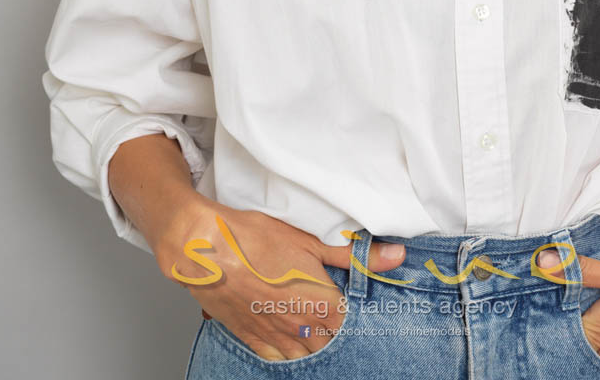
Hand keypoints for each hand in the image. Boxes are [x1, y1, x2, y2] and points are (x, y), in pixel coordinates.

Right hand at [155, 195, 405, 360]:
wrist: (204, 250)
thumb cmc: (254, 240)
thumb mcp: (309, 241)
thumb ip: (354, 256)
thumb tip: (395, 256)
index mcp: (320, 303)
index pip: (352, 323)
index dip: (355, 311)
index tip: (354, 299)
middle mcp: (300, 327)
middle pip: (331, 342)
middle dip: (335, 328)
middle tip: (330, 307)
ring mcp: (274, 337)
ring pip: (306, 353)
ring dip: (313, 340)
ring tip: (310, 320)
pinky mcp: (251, 339)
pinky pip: (278, 358)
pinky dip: (287, 350)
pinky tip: (288, 335)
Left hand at [537, 246, 599, 369]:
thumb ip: (582, 270)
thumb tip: (544, 261)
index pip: (561, 326)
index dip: (549, 307)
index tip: (541, 288)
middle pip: (578, 336)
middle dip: (567, 316)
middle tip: (562, 289)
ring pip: (598, 343)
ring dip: (589, 325)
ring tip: (585, 302)